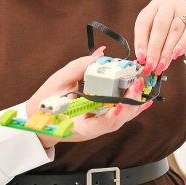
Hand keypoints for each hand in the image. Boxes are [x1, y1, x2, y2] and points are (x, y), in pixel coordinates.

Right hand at [24, 46, 151, 148]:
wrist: (40, 121)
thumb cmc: (45, 104)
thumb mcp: (57, 83)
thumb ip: (78, 68)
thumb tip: (100, 54)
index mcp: (80, 126)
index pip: (100, 126)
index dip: (113, 116)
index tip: (120, 105)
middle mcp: (94, 129)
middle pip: (118, 120)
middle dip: (130, 101)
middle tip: (138, 82)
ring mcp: (100, 126)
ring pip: (123, 117)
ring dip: (135, 100)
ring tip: (143, 83)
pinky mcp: (103, 119)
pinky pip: (122, 113)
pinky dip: (133, 104)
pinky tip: (145, 96)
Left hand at [133, 0, 185, 75]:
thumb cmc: (176, 32)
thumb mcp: (161, 35)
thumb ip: (152, 45)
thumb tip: (144, 61)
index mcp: (154, 6)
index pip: (143, 23)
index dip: (140, 41)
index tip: (140, 58)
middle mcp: (168, 4)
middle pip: (159, 26)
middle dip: (153, 48)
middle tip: (151, 64)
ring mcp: (185, 8)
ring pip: (174, 30)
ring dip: (167, 50)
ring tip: (162, 65)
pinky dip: (183, 44)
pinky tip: (176, 54)